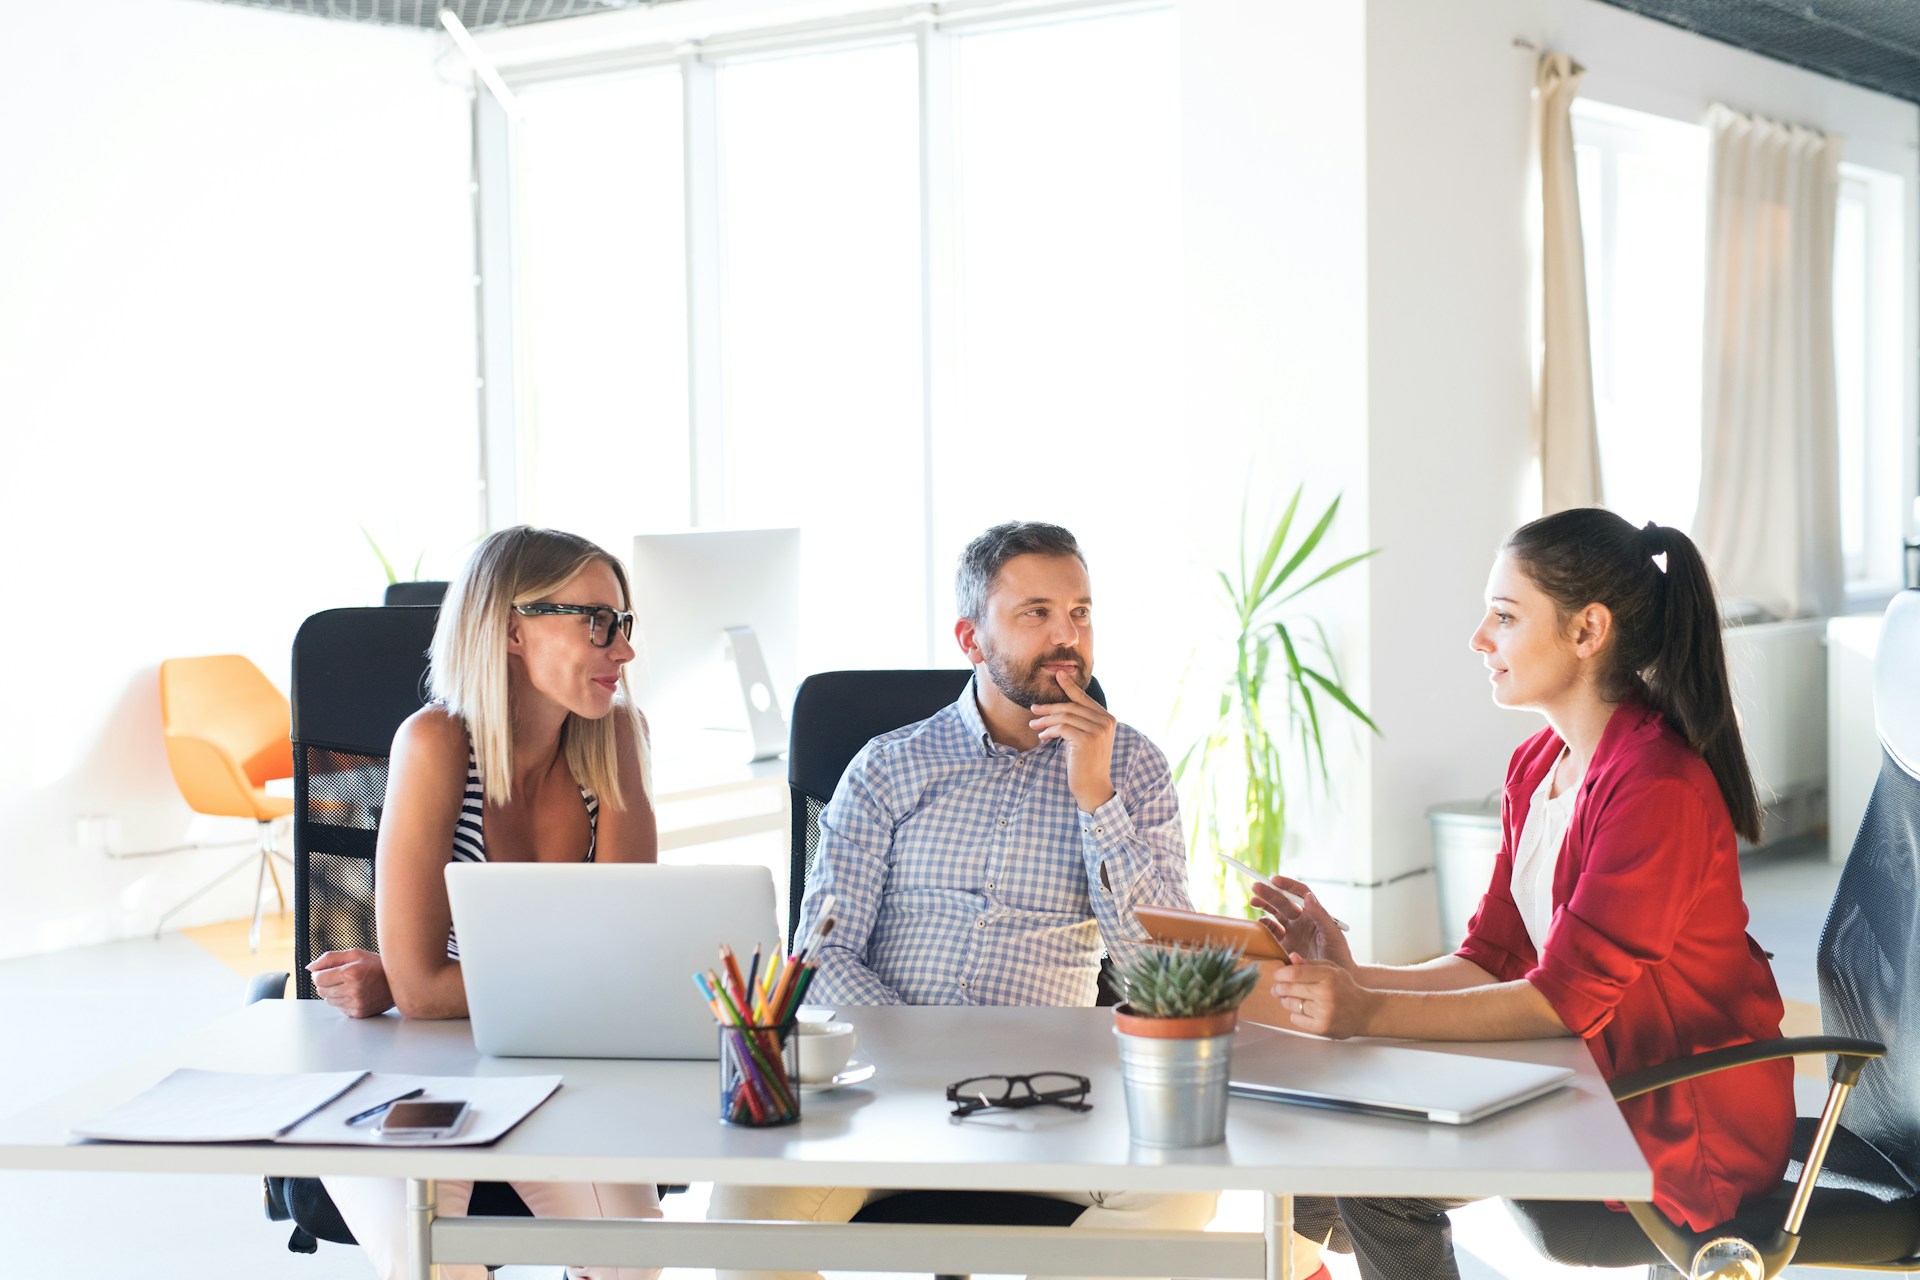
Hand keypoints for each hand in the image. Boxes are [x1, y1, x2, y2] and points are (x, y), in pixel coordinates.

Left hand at [307, 949, 394, 1018]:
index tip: (328, 971)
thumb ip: (329, 958)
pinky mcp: (359, 1013)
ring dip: (334, 992)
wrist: (399, 981)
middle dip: (326, 982)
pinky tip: (355, 993)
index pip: (318, 979)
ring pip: (329, 1000)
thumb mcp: (355, 954)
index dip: (320, 974)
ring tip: (349, 984)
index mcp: (351, 973)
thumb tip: (309, 967)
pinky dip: (343, 1001)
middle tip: (341, 976)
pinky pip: (339, 1008)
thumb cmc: (377, 965)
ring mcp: (356, 1003)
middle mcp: (353, 990)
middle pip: (321, 990)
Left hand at [1030, 670, 1117, 812]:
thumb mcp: (1086, 738)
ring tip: (1033, 725)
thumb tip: (1059, 708)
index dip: (1070, 686)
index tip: (1058, 675)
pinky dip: (1049, 731)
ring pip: (1064, 716)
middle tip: (1033, 709)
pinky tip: (1042, 736)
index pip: (1084, 699)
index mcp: (1108, 719)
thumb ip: (1080, 721)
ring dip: (1045, 720)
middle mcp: (1106, 722)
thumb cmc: (1086, 763)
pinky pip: (1062, 728)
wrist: (1093, 787)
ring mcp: (1098, 730)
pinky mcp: (1087, 740)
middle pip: (1071, 707)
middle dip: (1049, 707)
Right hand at [1252, 874, 1353, 968]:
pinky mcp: (1284, 945)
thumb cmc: (1339, 957)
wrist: (1334, 982)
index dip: (1287, 885)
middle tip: (1256, 887)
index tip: (1274, 880)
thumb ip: (1321, 916)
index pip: (1300, 894)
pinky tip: (1260, 924)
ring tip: (1254, 901)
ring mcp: (1292, 932)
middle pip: (1283, 902)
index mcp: (1314, 914)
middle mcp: (1302, 920)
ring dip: (1264, 905)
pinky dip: (1264, 926)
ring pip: (1274, 914)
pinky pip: (1271, 932)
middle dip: (1270, 893)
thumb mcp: (1333, 935)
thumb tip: (1308, 896)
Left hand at [1269, 957, 1375, 1038]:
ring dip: (1286, 1001)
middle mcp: (1326, 994)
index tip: (1276, 975)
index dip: (1280, 974)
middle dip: (1278, 988)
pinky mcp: (1322, 1027)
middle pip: (1289, 989)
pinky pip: (1296, 1019)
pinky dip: (1295, 1015)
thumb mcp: (1332, 970)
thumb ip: (1311, 964)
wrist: (1365, 1012)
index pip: (1294, 973)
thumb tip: (1291, 957)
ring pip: (1291, 1004)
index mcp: (1328, 976)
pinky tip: (1304, 1011)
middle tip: (1277, 989)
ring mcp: (1324, 1012)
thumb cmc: (1345, 989)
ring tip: (1292, 999)